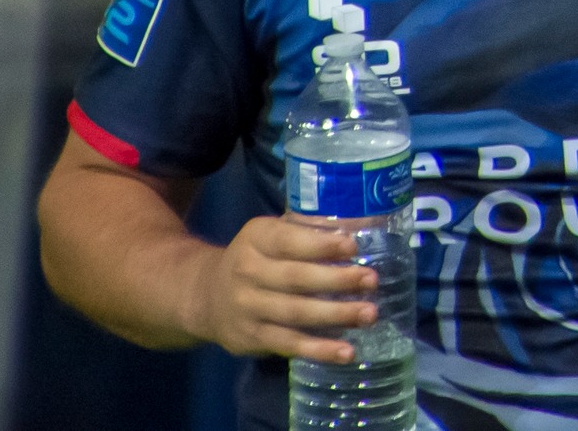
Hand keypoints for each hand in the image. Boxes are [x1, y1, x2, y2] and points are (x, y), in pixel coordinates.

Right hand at [187, 215, 374, 362]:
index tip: (353, 247)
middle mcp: (247, 272)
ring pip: (295, 313)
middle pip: (296, 278)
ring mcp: (247, 308)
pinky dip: (319, 350)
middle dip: (337, 280)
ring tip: (369, 314)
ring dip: (335, 315)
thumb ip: (309, 229)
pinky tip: (346, 351)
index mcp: (256, 238)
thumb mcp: (272, 233)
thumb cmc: (257, 257)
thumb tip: (361, 225)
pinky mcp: (251, 338)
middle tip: (372, 280)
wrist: (205, 295)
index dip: (321, 245)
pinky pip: (289, 344)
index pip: (289, 240)